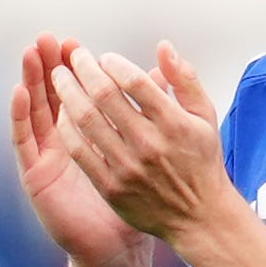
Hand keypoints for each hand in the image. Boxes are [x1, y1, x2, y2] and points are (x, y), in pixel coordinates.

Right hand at [11, 37, 154, 266]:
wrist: (118, 249)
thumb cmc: (139, 203)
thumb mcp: (151, 150)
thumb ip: (154, 111)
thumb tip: (159, 71)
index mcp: (90, 134)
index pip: (77, 92)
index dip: (74, 68)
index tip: (74, 43)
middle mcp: (64, 142)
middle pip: (51, 95)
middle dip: (50, 66)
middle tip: (49, 38)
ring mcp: (46, 158)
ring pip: (34, 111)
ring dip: (31, 81)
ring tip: (31, 52)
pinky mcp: (35, 176)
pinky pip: (23, 142)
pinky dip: (19, 116)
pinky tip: (19, 91)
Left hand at [52, 45, 233, 247]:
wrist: (198, 217)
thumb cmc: (201, 164)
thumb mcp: (205, 116)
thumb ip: (184, 79)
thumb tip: (164, 49)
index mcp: (173, 123)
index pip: (134, 81)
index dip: (113, 63)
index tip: (104, 57)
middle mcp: (149, 144)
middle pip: (105, 95)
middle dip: (83, 69)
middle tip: (73, 58)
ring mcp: (128, 167)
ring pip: (87, 120)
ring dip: (68, 93)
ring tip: (60, 78)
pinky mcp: (111, 187)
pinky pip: (80, 151)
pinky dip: (68, 128)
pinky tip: (63, 113)